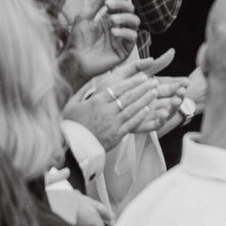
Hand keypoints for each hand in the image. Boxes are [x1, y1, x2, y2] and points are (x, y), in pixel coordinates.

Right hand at [66, 64, 190, 146]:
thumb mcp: (72, 105)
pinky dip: (140, 115)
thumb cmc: (71, 126)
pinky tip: (148, 108)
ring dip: (145, 99)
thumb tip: (91, 80)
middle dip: (143, 88)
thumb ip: (83, 91)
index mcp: (97, 102)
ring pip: (132, 108)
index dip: (132, 82)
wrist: (71, 149)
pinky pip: (131, 123)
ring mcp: (113, 124)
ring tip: (155, 92)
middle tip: (154, 82)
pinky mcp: (116, 135)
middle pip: (128, 96)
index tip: (143, 76)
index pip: (119, 88)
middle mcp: (107, 111)